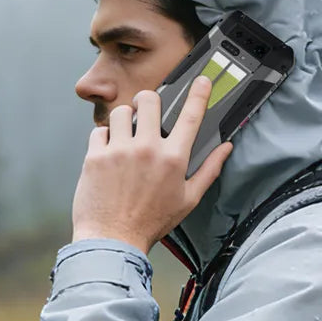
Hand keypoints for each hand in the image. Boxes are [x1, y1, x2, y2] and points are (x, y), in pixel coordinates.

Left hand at [71, 74, 234, 254]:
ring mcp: (119, 151)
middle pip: (149, 100)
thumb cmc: (150, 222)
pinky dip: (104, 139)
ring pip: (121, 112)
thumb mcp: (188, 199)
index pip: (190, 117)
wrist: (113, 239)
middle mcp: (147, 150)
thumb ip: (209, 170)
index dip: (198, 94)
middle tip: (145, 111)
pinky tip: (108, 156)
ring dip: (124, 120)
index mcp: (173, 160)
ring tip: (125, 137)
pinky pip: (99, 131)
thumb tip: (226, 148)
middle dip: (147, 101)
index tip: (201, 81)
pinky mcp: (96, 157)